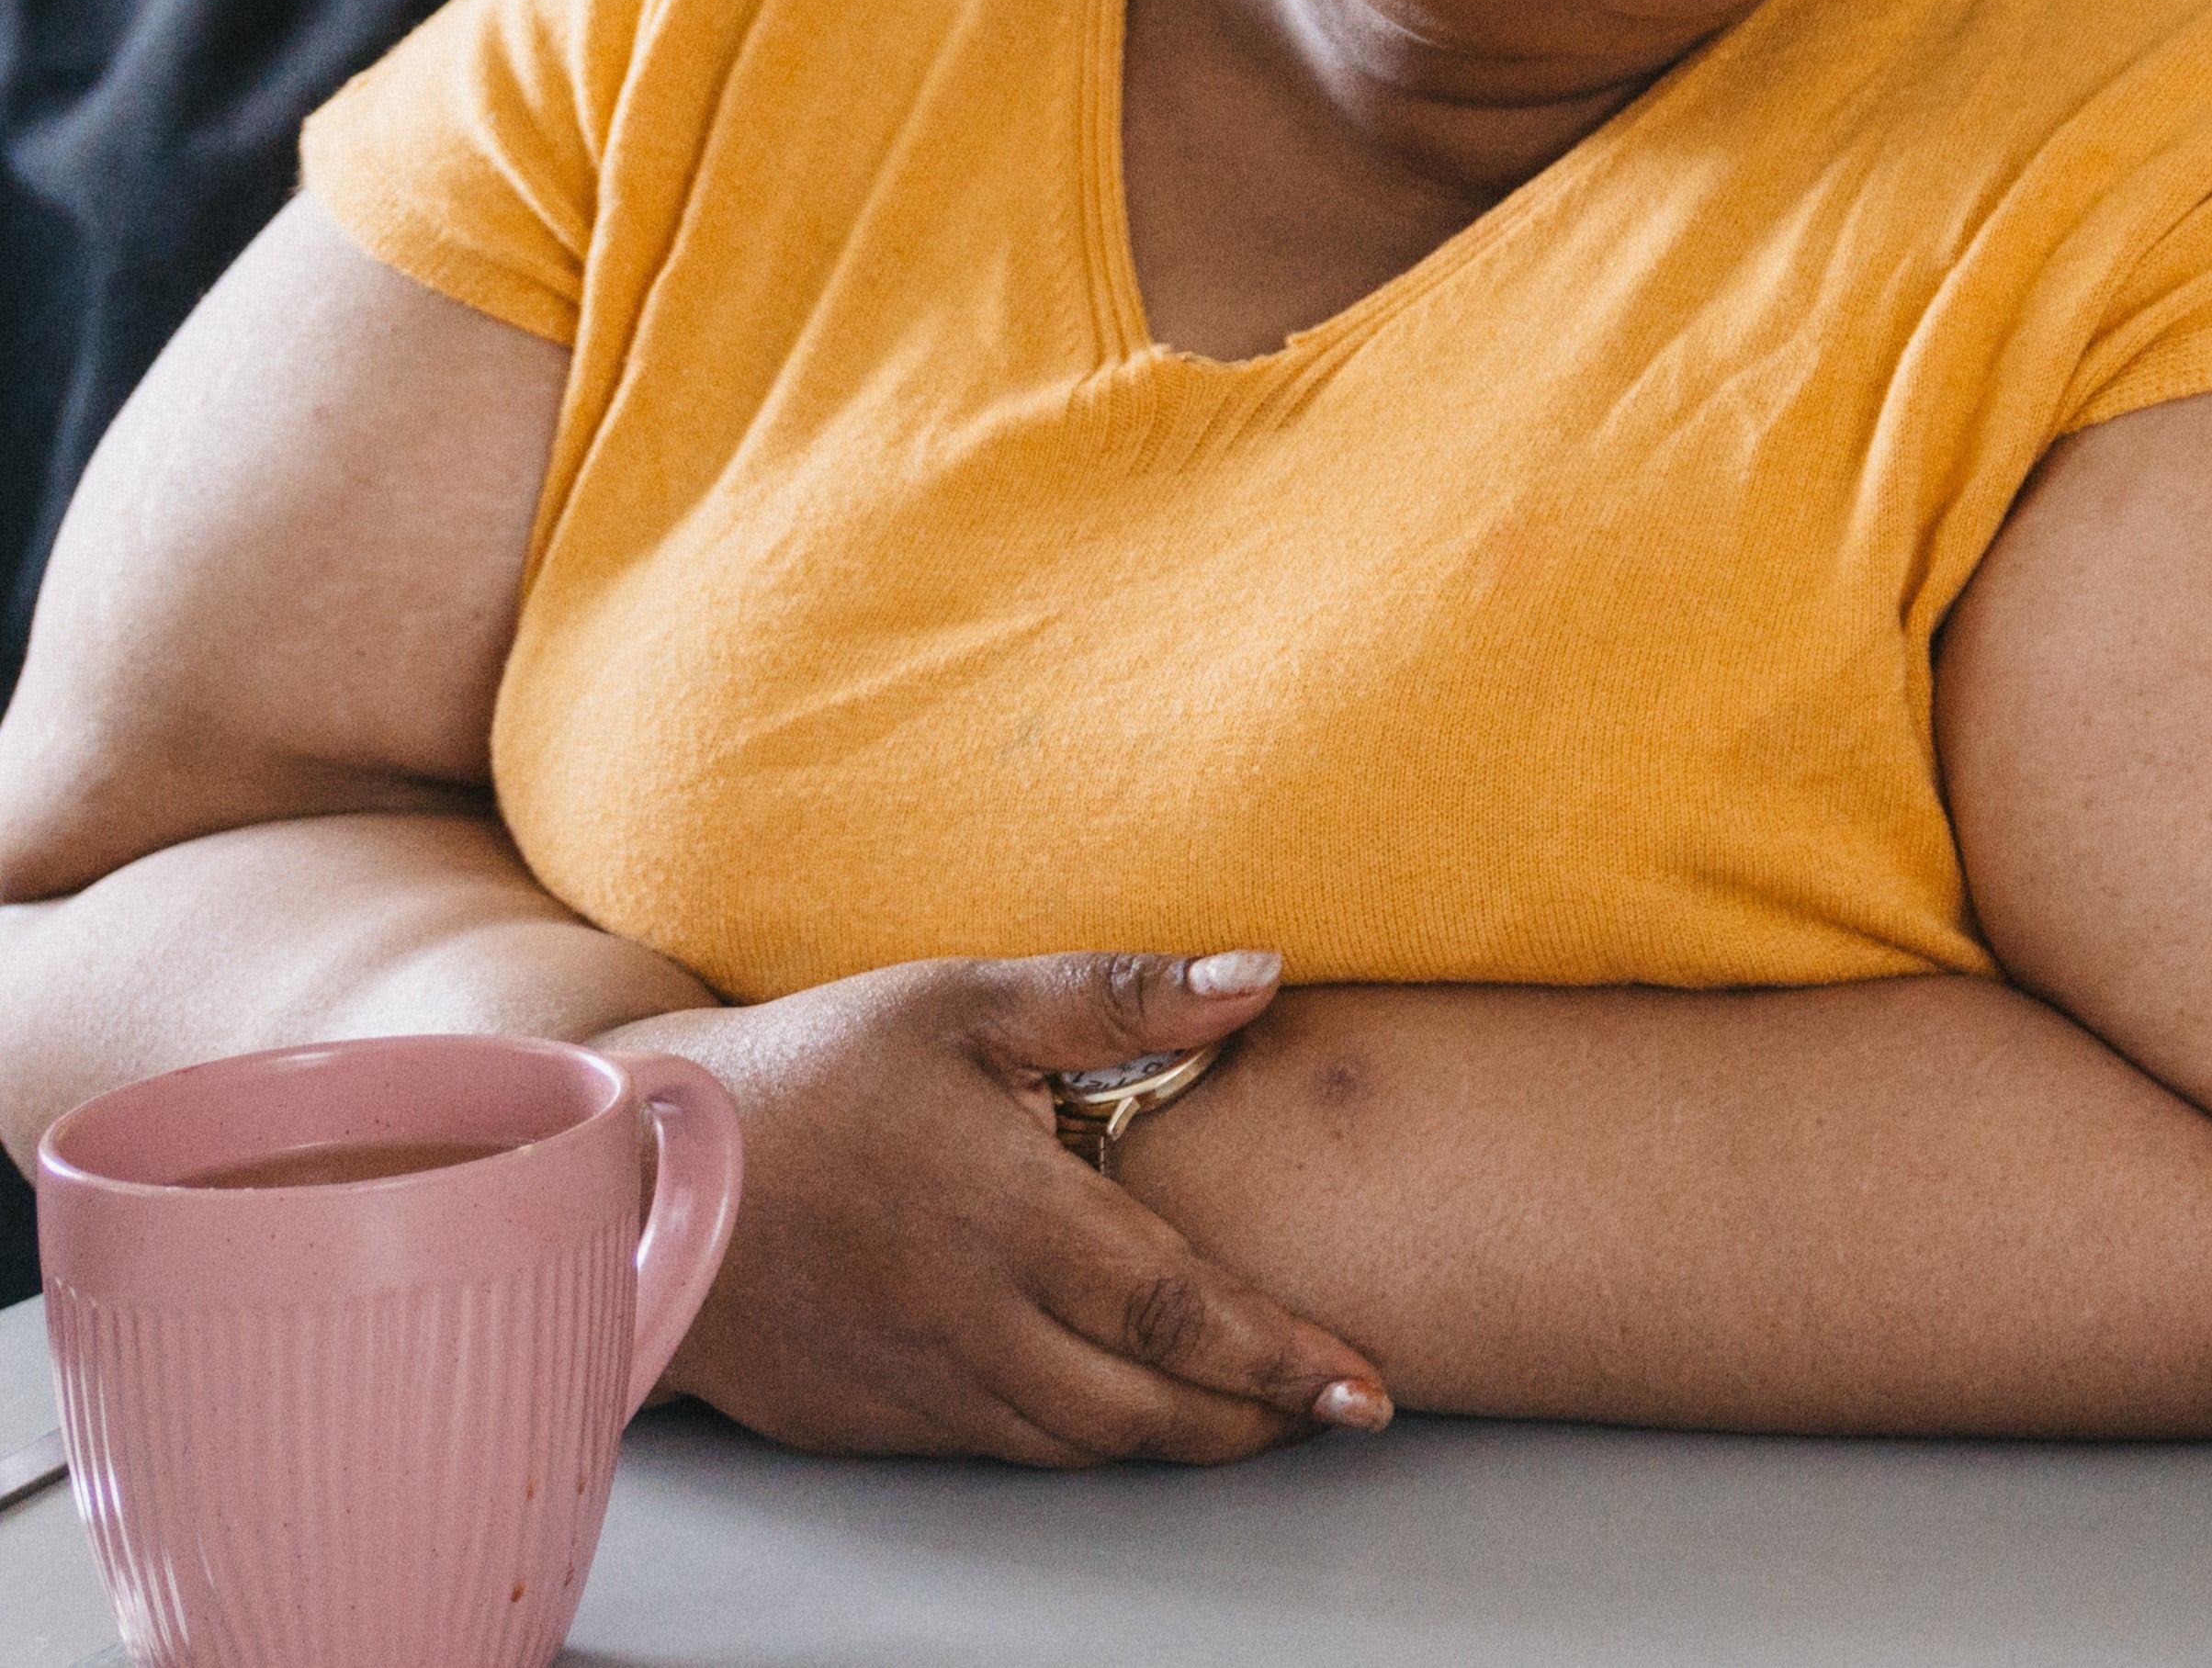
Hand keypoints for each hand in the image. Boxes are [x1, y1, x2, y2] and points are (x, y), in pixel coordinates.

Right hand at [599, 947, 1389, 1463]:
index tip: (1365, 1389)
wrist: (631, 1173)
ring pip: (1078, 1444)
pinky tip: (1125, 1413)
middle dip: (1254, 1419)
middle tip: (1337, 1411)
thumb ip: (1120, 995)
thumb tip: (1261, 976)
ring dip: (1178, 1440)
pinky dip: (1082, 1443)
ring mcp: (913, 1384)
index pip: (1177, 1311)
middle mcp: (969, 1321)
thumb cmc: (812, 1069)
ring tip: (1258, 1416)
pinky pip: (1000, 1449)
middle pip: (1144, 1407)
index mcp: (1009, 1219)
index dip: (1279, 1358)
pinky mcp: (863, 1420)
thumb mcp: (964, 1002)